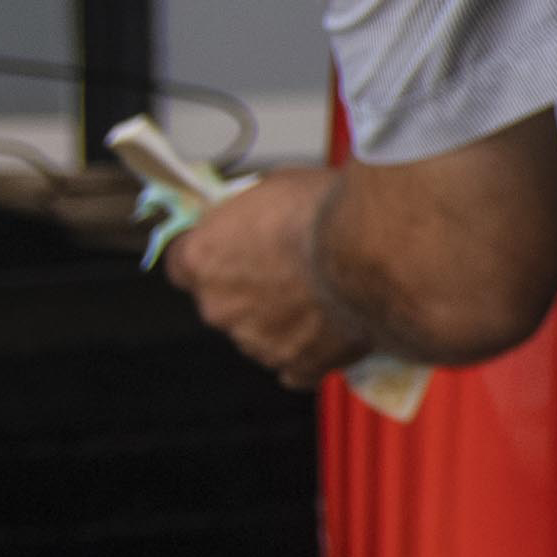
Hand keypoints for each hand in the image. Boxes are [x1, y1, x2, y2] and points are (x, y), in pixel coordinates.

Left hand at [161, 174, 365, 383]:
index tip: (230, 250)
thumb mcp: (273, 189)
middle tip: (290, 269)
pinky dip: (310, 354)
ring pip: (260, 335)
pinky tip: (331, 333)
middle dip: (250, 290)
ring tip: (324, 296)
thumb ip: (250, 218)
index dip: (210, 257)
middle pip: (222, 303)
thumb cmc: (325, 212)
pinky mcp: (299, 366)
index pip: (181, 266)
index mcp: (201, 260)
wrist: (375, 250)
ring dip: (282, 320)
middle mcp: (219, 307)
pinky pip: (296, 367)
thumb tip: (256, 220)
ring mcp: (257, 342)